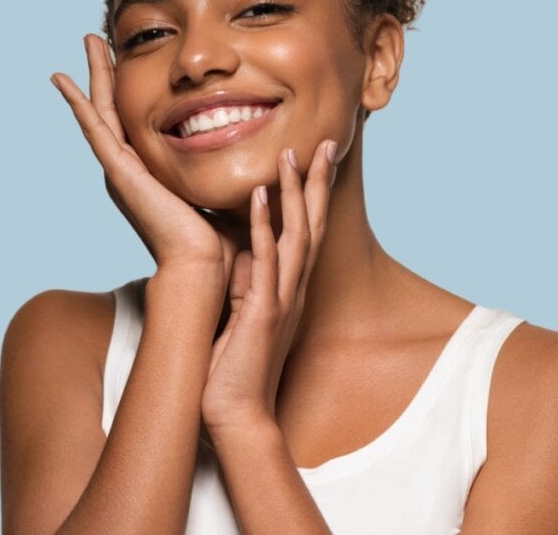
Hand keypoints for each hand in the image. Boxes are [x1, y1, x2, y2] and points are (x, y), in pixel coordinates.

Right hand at [51, 34, 235, 274]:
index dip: (131, 87)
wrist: (203, 268)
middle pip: (113, 108)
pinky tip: (63, 80)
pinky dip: (77, 104)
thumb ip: (225, 170)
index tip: (128, 57)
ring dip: (93, 74)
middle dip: (107, 72)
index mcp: (149, 174)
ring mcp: (120, 170)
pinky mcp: (118, 172)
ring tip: (86, 42)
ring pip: (101, 111)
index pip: (136, 120)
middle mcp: (129, 170)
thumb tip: (252, 149)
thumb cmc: (218, 242)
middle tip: (97, 39)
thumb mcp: (219, 191)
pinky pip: (94, 129)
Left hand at [201, 140, 337, 433]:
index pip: (306, 232)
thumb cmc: (235, 369)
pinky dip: (266, 228)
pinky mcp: (264, 313)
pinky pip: (267, 262)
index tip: (313, 159)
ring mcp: (283, 300)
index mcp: (288, 289)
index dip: (311, 195)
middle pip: (312, 226)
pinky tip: (263, 197)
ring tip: (291, 153)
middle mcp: (293, 290)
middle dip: (316, 183)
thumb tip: (242, 252)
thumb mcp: (245, 316)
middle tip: (322, 142)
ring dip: (295, 194)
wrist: (236, 414)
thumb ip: (249, 283)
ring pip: (296, 237)